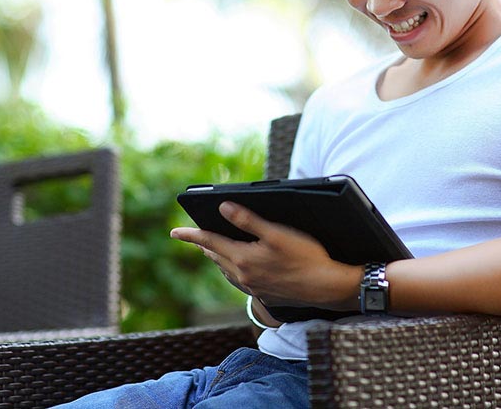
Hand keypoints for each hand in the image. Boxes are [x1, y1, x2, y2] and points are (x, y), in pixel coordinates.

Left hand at [170, 202, 361, 309]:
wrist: (326, 286)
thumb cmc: (305, 256)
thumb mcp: (277, 232)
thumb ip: (248, 220)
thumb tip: (222, 208)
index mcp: (243, 259)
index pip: (209, 243)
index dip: (191, 235)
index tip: (174, 232)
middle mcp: (244, 276)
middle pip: (216, 257)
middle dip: (204, 245)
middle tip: (194, 236)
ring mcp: (254, 287)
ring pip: (226, 270)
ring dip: (217, 258)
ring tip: (212, 249)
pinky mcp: (265, 294)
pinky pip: (239, 280)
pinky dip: (232, 269)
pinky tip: (239, 267)